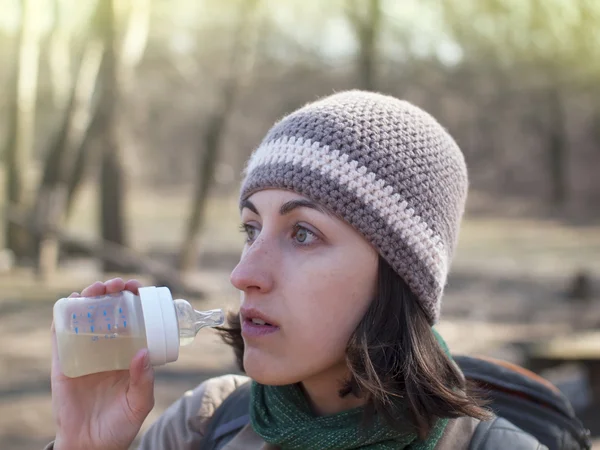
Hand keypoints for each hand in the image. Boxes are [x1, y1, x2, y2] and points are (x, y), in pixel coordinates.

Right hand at [51, 278, 154, 449]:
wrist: (90, 446)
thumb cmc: (119, 426)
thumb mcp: (139, 403)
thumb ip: (144, 381)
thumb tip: (142, 352)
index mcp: (127, 353)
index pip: (132, 319)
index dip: (134, 300)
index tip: (139, 289)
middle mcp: (106, 348)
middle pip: (107, 311)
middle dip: (113, 292)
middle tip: (120, 285)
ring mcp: (83, 353)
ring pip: (84, 316)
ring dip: (90, 296)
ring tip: (98, 289)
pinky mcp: (62, 361)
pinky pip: (60, 334)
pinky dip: (63, 314)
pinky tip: (71, 301)